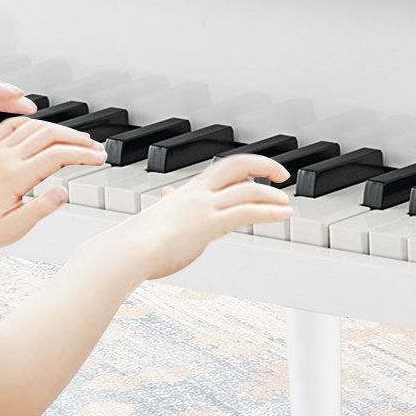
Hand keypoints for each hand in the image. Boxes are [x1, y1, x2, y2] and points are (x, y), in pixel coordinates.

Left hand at [0, 119, 106, 246]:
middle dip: (78, 139)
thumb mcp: (15, 228)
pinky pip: (13, 124)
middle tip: (96, 149)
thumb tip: (64, 192)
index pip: (57, 156)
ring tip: (79, 141)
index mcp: (14, 177)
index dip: (83, 155)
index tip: (100, 158)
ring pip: (35, 126)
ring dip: (61, 129)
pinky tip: (46, 127)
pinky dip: (33, 121)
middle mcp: (6, 158)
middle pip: (50, 135)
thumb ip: (41, 209)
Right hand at [110, 154, 290, 280]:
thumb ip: (168, 205)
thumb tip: (167, 196)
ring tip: (287, 204)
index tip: (257, 176)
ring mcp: (204, 208)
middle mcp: (198, 194)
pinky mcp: (209, 224)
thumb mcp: (157, 217)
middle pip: (236, 164)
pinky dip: (270, 211)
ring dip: (273, 196)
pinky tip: (284, 215)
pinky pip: (247, 212)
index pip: (221, 170)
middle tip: (280, 174)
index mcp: (187, 192)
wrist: (128, 250)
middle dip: (262, 166)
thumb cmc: (137, 241)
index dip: (243, 170)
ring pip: (247, 190)